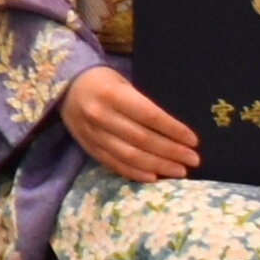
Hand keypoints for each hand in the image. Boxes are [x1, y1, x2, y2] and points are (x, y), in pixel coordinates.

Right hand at [61, 65, 199, 181]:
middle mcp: (101, 115)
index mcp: (112, 94)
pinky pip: (113, 164)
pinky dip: (135, 173)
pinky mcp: (88, 147)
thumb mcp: (123, 83)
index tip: (193, 141)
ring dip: (158, 165)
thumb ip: (143, 104)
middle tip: (193, 160)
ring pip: (129, 155)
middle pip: (142, 139)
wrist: (65, 87)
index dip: (173, 130)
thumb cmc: (102, 81)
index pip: (149, 115)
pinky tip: (154, 177)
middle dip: (171, 151)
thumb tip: (176, 131)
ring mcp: (92, 134)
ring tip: (180, 171)